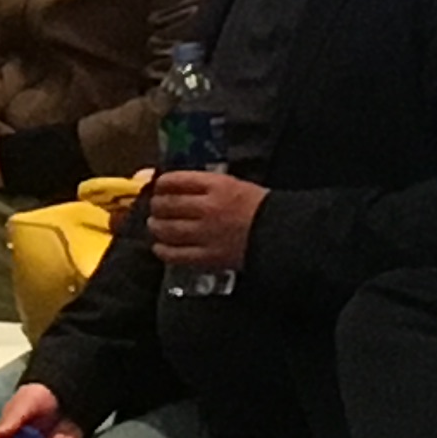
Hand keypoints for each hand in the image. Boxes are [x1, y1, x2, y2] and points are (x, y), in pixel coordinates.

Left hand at [141, 169, 264, 272]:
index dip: (162, 184)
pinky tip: (160, 247)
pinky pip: (176, 254)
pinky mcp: (208, 257)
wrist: (281, 235)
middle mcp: (207, 208)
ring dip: (156, 227)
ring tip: (155, 226)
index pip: (176, 180)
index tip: (159, 187)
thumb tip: (181, 188)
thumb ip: (208, 186)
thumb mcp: (234, 185)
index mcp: (216, 185)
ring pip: (168, 229)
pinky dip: (164, 250)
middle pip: (168, 204)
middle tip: (155, 208)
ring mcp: (206, 233)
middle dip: (156, 206)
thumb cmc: (261, 208)